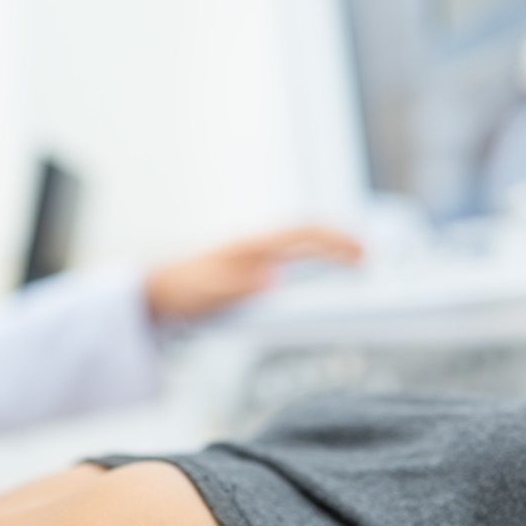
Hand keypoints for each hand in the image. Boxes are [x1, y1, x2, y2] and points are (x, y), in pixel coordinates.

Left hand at [144, 225, 362, 319]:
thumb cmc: (179, 287)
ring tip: (354, 273)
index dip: (335, 241)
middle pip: (310, 238)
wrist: (156, 291)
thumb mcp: (207, 290)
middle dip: (342, 246)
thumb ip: (239, 286)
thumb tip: (274, 280)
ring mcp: (257, 260)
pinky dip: (313, 271)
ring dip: (330, 258)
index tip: (360, 253)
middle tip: (369, 262)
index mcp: (252, 246)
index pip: (303, 233)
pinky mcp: (253, 275)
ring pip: (303, 251)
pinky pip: (291, 267)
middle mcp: (259, 248)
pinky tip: (322, 286)